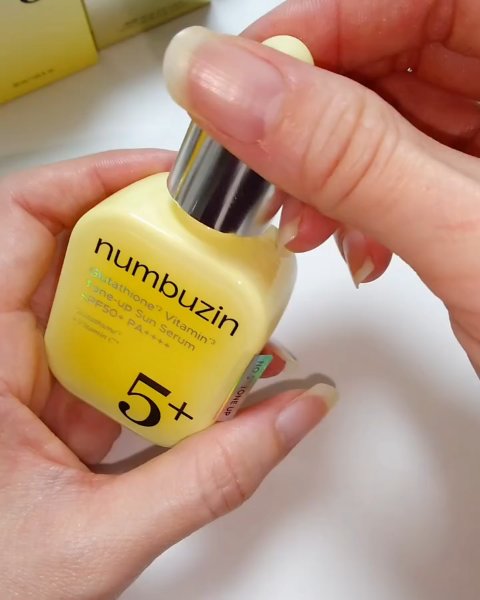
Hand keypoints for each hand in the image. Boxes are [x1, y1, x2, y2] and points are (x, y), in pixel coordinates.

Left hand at [0, 150, 336, 598]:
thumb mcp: (95, 540)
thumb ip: (206, 479)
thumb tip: (292, 413)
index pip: (22, 223)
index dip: (91, 182)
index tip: (163, 178)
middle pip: (72, 254)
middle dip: (149, 241)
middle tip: (210, 238)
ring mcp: (18, 381)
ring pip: (94, 306)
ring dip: (159, 305)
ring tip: (217, 306)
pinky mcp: (42, 407)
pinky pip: (102, 354)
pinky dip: (152, 356)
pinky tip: (194, 372)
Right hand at [162, 0, 479, 373]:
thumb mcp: (469, 239)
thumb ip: (348, 157)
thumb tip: (226, 86)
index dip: (318, 26)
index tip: (236, 78)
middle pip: (394, 48)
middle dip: (308, 113)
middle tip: (252, 162)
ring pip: (388, 109)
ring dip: (325, 166)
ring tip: (301, 220)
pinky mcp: (478, 181)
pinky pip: (400, 160)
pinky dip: (355, 197)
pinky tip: (346, 239)